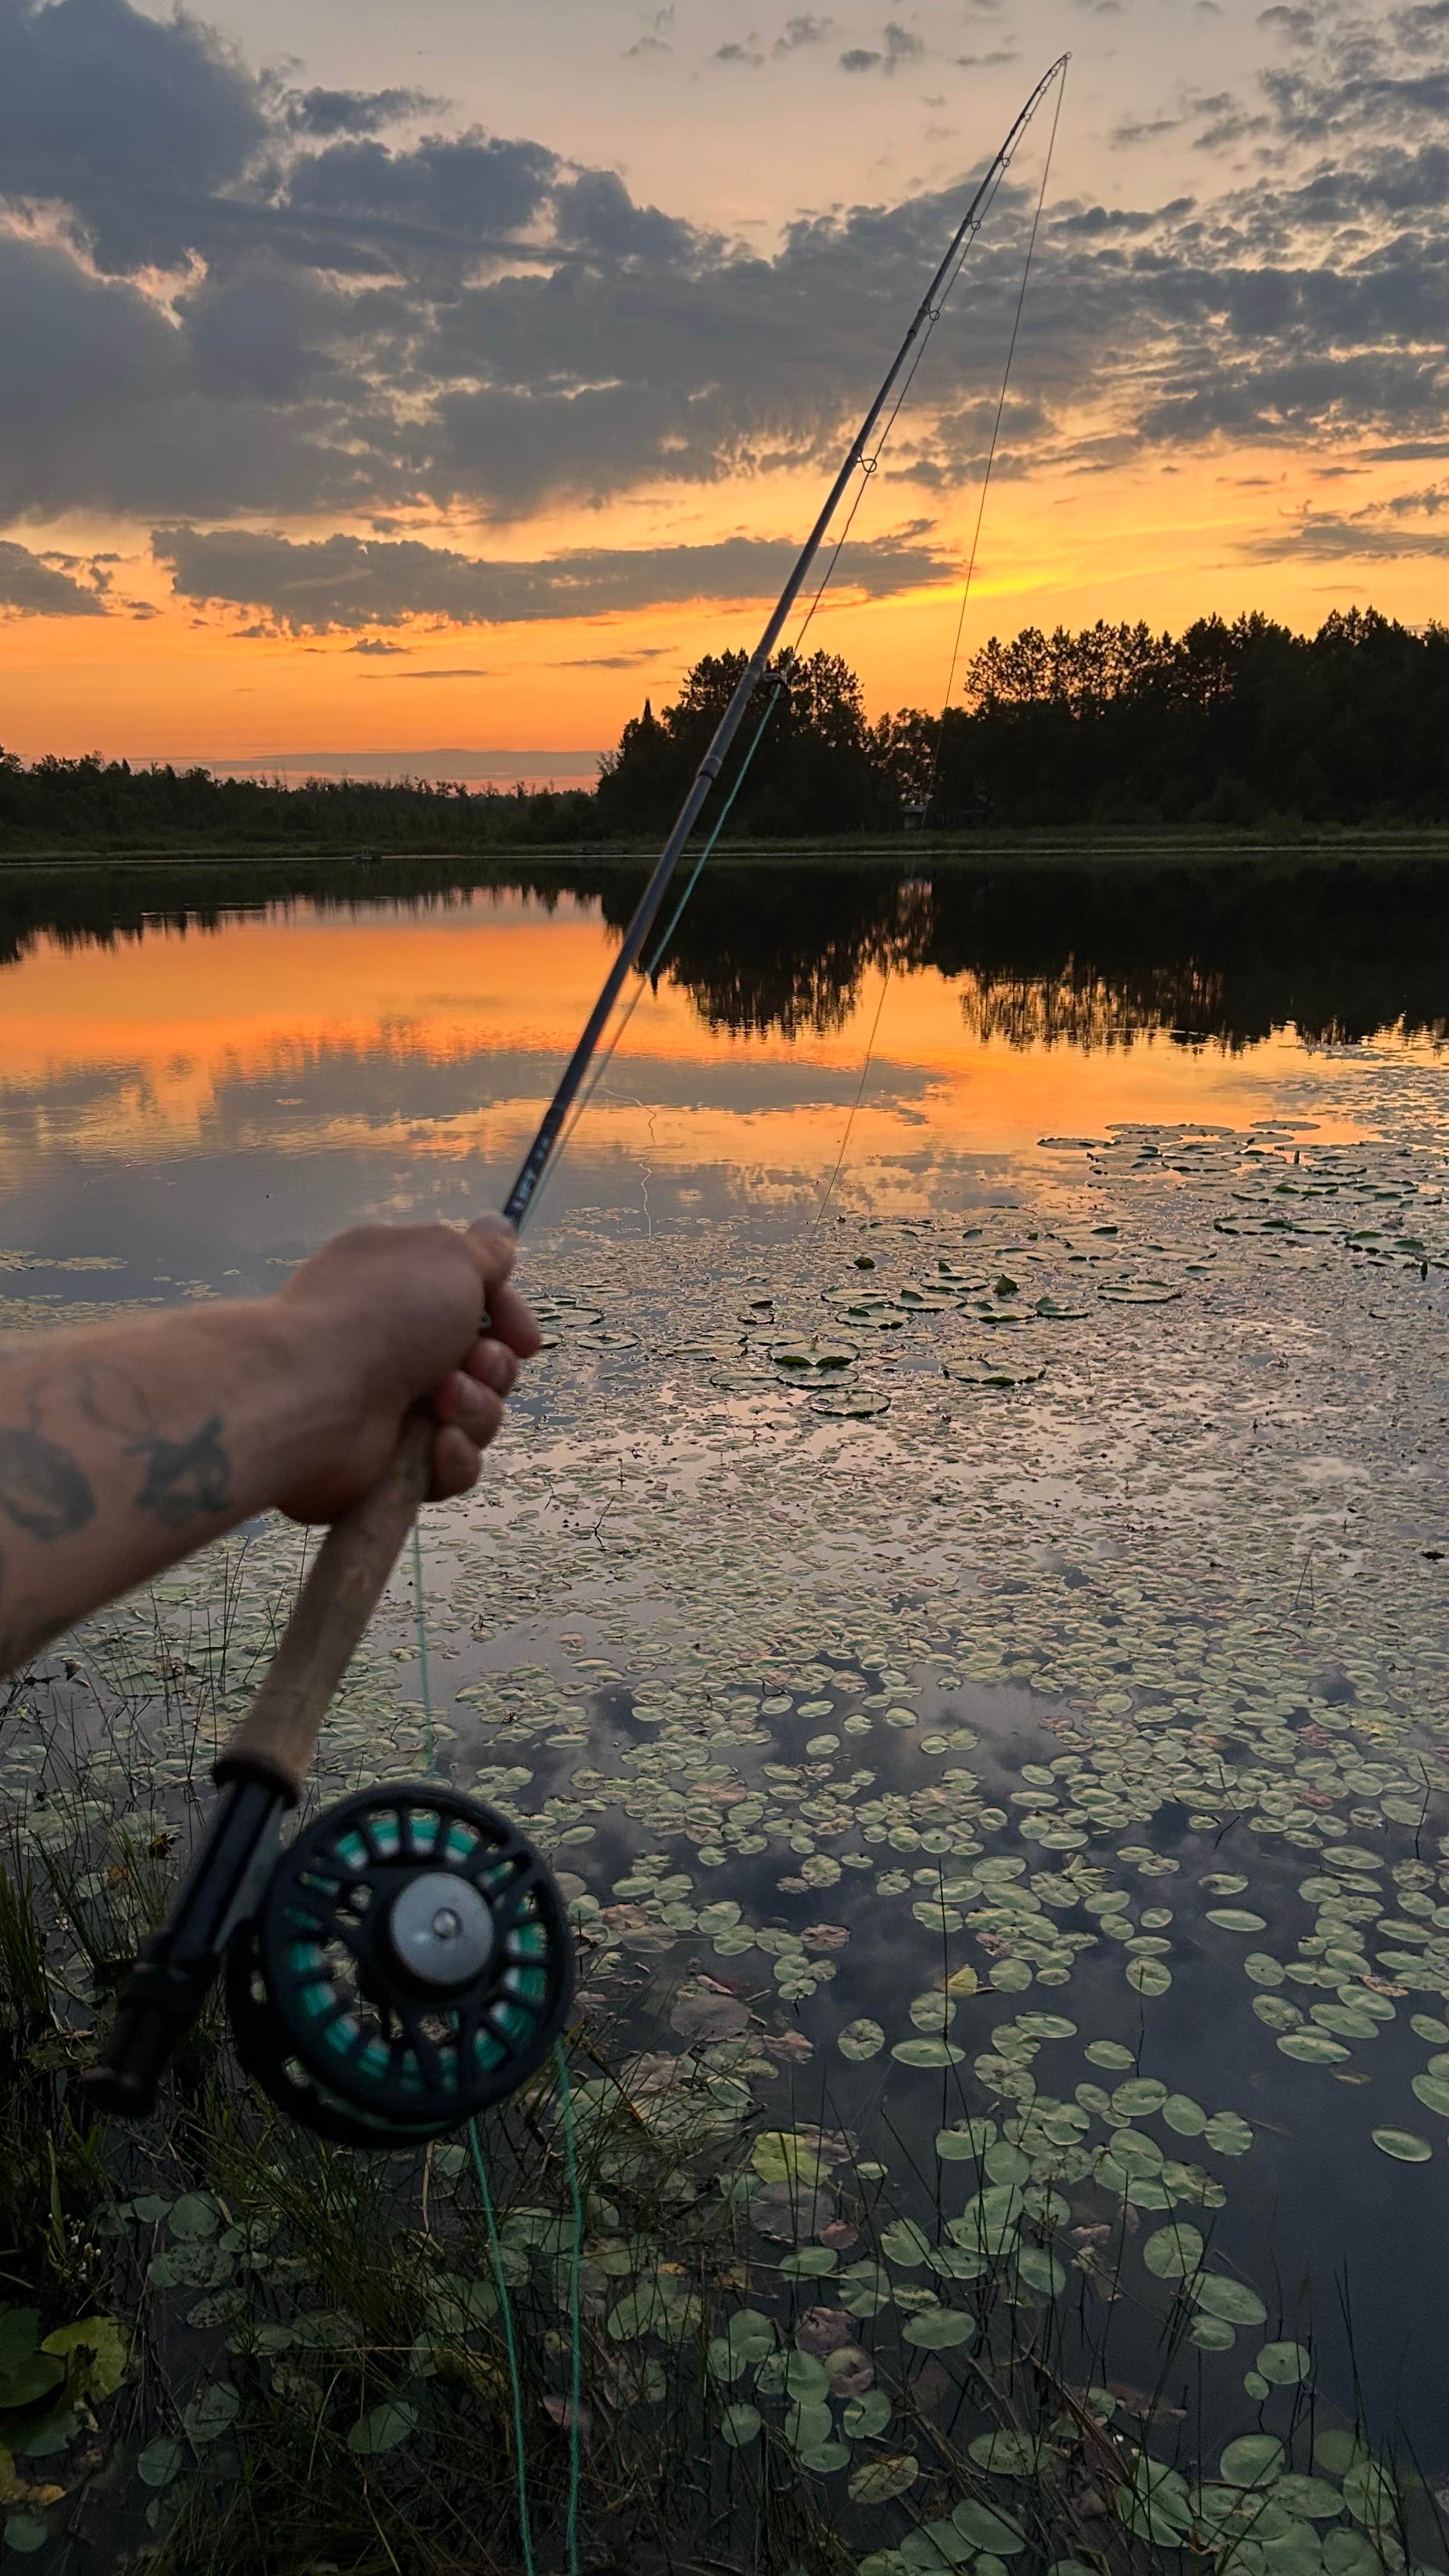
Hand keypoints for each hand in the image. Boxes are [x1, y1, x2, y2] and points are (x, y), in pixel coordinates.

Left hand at [271, 1216, 540, 1521]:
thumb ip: (483, 1250)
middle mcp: (394, 1342)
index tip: (522, 1336)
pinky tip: (435, 1446)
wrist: (310, 1397)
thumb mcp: (447, 1259)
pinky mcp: (391, 1463)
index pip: (476, 1302)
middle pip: (485, 1364)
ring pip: (476, 1416)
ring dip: (475, 1410)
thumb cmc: (382, 1315)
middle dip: (494, 1367)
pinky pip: (451, 1466)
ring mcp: (391, 1405)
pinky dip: (451, 1458)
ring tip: (442, 1404)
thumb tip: (501, 1226)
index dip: (508, 1318)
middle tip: (472, 1363)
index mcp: (400, 1285)